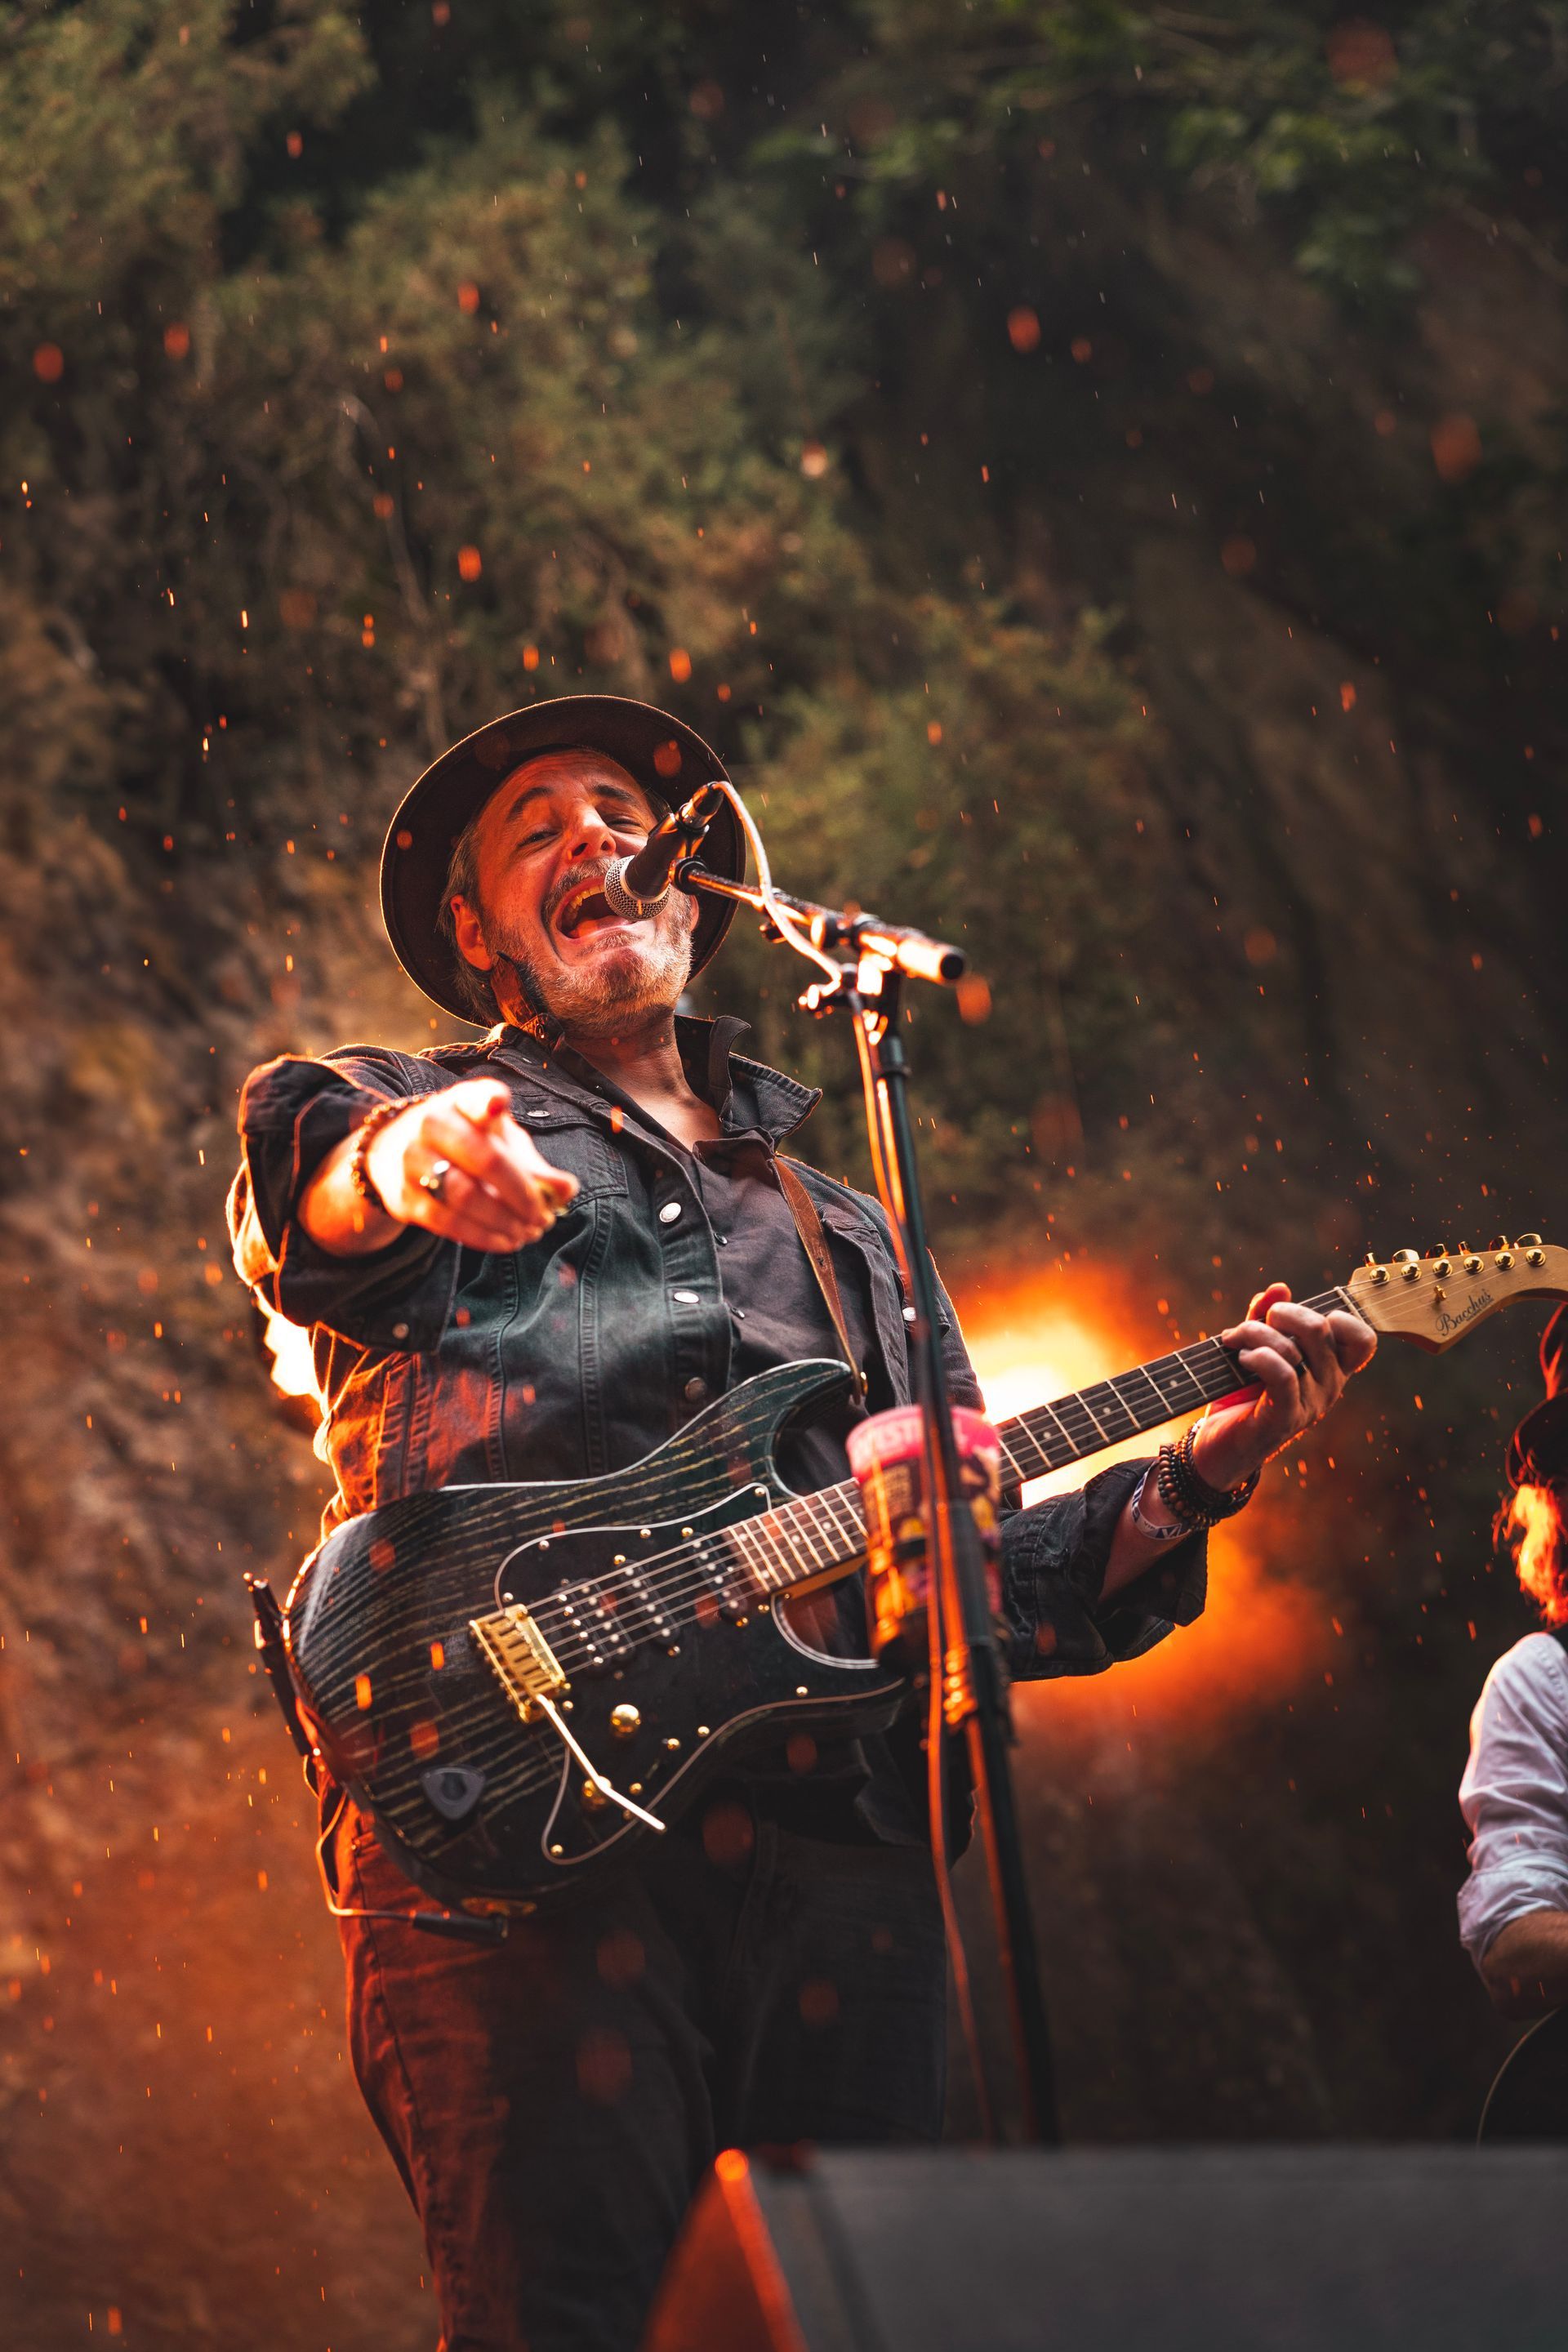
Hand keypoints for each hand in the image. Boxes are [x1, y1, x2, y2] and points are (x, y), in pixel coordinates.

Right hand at [364, 1078, 578, 1252]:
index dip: (487, 1101)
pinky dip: (484, 1237)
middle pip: (483, 1159)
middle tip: (543, 1217)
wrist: (396, 1155)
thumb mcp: (499, 1141)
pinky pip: (449, 1222)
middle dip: (522, 1194)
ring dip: (505, 1221)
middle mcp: (431, 1125)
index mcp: (460, 1102)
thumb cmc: (466, 1144)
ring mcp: (412, 1161)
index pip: (475, 1096)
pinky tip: (506, 1241)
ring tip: (529, 1233)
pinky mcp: (405, 1198)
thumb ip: (533, 1164)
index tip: (498, 1106)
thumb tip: (566, 1191)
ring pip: (465, 1196)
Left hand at [1193, 1281, 1375, 1489]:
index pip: (1363, 1338)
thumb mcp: (1255, 1346)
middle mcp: (1330, 1386)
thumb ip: (1266, 1315)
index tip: (1301, 1317)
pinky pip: (1282, 1374)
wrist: (1217, 1446)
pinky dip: (1258, 1357)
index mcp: (1331, 1368)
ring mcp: (1311, 1404)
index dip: (1339, 1316)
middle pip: (1321, 1328)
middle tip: (1255, 1323)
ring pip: (1293, 1348)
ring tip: (1233, 1341)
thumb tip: (1279, 1287)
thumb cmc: (1240, 1393)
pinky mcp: (1285, 1418)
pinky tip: (1241, 1359)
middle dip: (1282, 1312)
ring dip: (1254, 1334)